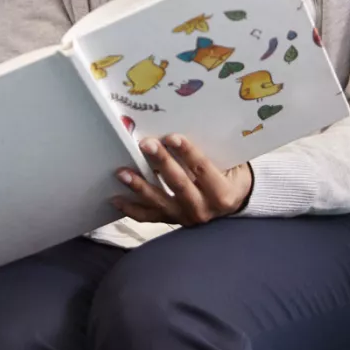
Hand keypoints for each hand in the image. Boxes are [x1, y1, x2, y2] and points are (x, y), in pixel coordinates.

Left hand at [113, 135, 252, 225]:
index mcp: (222, 193)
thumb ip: (214, 152)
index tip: (172, 137)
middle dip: (161, 163)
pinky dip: (131, 208)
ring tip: (122, 172)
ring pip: (160, 201)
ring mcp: (186, 217)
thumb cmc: (231, 175)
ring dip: (140, 186)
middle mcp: (203, 209)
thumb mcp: (232, 164)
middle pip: (179, 184)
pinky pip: (149, 216)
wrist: (233, 203)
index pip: (203, 169)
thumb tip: (184, 128)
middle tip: (146, 144)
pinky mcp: (172, 221)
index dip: (188, 152)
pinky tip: (116, 198)